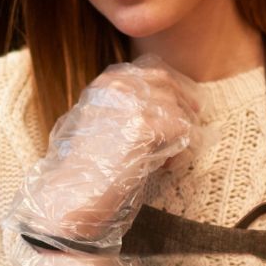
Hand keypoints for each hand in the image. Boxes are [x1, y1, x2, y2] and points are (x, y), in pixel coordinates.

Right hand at [6, 57, 199, 250]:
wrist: (74, 192)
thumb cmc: (86, 167)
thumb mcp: (100, 122)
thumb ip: (126, 108)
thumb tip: (170, 105)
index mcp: (108, 82)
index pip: (155, 72)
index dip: (177, 89)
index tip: (189, 107)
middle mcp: (120, 85)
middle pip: (170, 87)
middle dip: (185, 109)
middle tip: (191, 132)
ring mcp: (132, 103)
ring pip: (180, 112)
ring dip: (182, 138)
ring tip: (167, 161)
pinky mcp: (144, 125)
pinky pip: (184, 133)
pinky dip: (181, 153)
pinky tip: (166, 168)